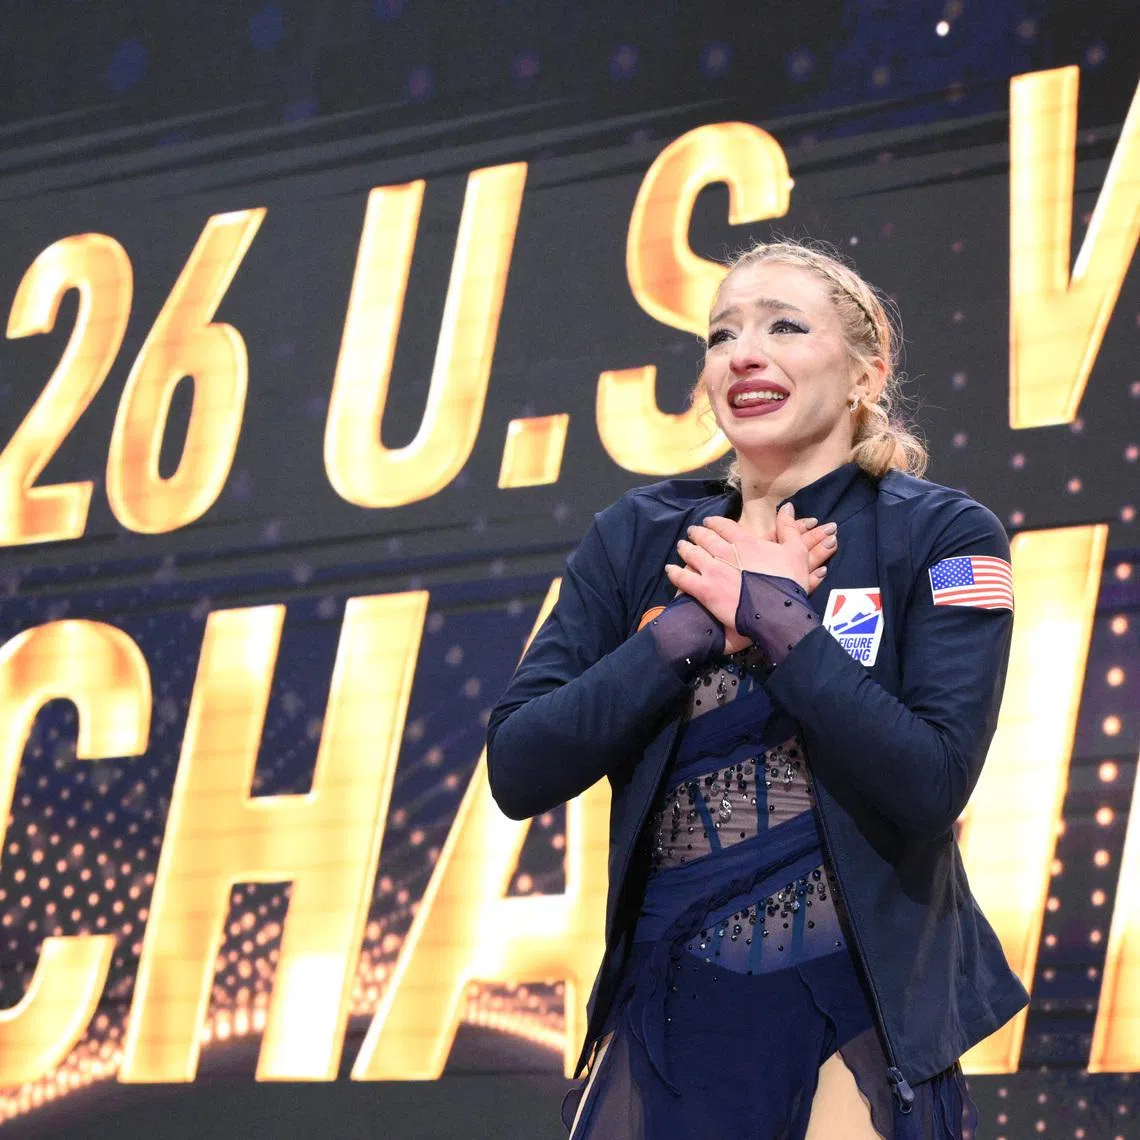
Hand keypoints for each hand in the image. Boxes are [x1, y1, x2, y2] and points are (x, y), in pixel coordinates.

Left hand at [664, 505, 837, 652]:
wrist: (778, 613)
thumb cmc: (788, 583)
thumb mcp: (795, 551)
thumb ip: (788, 527)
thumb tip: (787, 506)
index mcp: (745, 542)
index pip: (724, 526)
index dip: (714, 523)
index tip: (708, 522)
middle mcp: (725, 552)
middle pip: (705, 538)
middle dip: (697, 533)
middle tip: (692, 532)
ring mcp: (713, 571)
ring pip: (692, 554)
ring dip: (685, 548)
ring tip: (681, 546)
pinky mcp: (705, 590)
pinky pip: (683, 578)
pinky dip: (675, 572)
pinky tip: (670, 569)